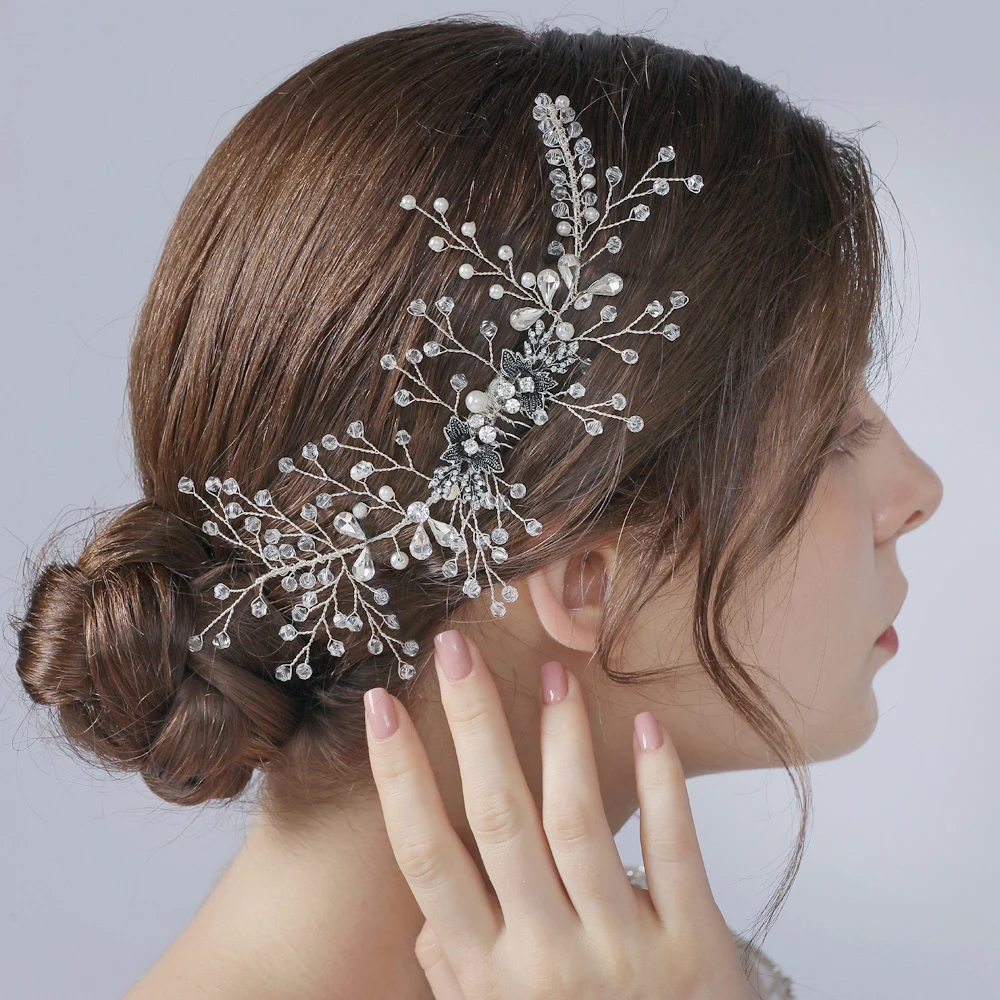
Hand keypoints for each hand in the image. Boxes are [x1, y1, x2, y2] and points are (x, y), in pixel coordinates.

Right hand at [363, 629, 752, 998]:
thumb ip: (454, 969)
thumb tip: (425, 911)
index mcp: (486, 972)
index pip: (427, 856)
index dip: (400, 776)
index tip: (383, 705)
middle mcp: (544, 958)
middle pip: (499, 819)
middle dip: (474, 725)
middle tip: (458, 649)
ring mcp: (622, 952)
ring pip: (580, 822)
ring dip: (562, 739)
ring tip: (554, 672)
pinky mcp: (692, 946)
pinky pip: (673, 852)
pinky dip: (662, 786)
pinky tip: (648, 726)